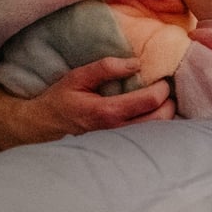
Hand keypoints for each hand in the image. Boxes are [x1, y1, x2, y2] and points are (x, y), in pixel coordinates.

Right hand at [10, 57, 175, 148]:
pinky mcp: (119, 149)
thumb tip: (135, 63)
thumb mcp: (77, 77)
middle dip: (169, 103)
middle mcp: (117, 131)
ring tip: (163, 102)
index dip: (163, 88)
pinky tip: (153, 116)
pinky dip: (155, 127)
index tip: (163, 79)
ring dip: (165, 117)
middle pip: (160, 120)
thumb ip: (105, 68)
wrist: (42, 129)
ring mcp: (119, 144)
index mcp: (108, 112)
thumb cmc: (60, 101)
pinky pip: (146, 139)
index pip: (150, 101)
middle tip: (167, 90)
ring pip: (156, 134)